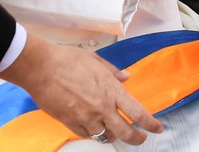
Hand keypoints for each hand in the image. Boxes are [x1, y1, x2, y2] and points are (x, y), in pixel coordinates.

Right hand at [0, 35, 161, 145]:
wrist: (41, 68)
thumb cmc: (67, 60)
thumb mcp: (96, 60)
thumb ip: (113, 72)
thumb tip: (126, 77)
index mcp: (111, 90)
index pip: (138, 113)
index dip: (150, 124)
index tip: (157, 128)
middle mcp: (102, 107)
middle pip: (126, 132)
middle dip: (137, 138)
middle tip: (140, 138)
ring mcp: (86, 118)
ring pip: (106, 136)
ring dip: (113, 135)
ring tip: (115, 132)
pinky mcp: (71, 123)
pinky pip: (88, 134)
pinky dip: (94, 133)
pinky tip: (95, 127)